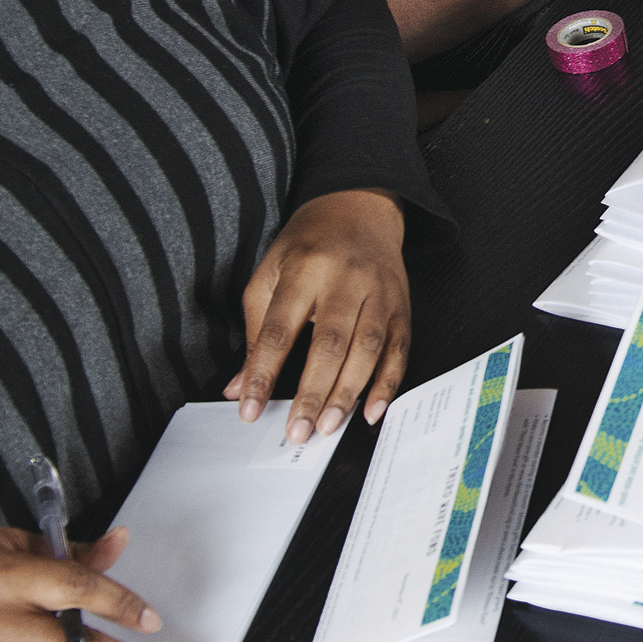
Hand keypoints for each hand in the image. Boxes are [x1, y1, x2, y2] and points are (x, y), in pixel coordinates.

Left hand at [225, 189, 409, 441]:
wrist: (358, 210)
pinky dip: (387, 384)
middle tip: (298, 431)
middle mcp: (346, 280)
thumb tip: (240, 388)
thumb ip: (255, 332)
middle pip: (330, 342)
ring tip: (327, 426)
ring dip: (348, 392)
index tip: (249, 410)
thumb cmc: (308, 247)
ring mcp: (379, 293)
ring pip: (367, 348)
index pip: (279, 330)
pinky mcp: (401, 306)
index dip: (263, 373)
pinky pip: (398, 350)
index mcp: (304, 269)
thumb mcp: (269, 275)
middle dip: (312, 392)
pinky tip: (371, 411)